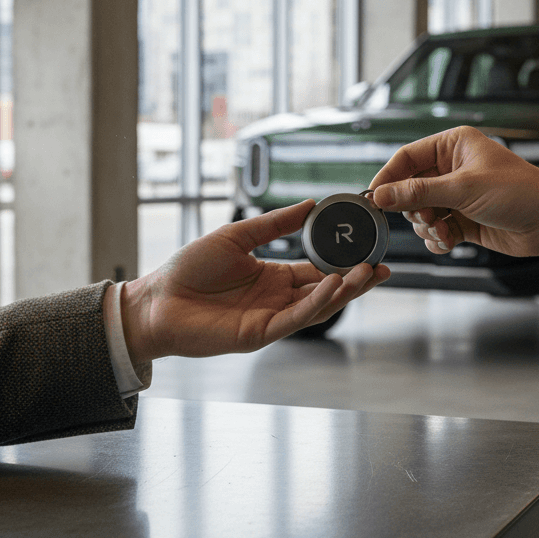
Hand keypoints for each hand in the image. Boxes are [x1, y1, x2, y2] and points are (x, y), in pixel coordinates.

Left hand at [119, 200, 389, 361]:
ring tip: (367, 274)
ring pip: (317, 307)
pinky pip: (295, 319)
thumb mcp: (237, 236)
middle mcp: (277, 299)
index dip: (345, 264)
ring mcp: (271, 318)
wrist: (156, 299)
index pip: (318, 270)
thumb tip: (309, 204)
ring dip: (343, 292)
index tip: (370, 252)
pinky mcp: (259, 333)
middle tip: (382, 266)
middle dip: (356, 281)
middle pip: (326, 291)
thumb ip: (274, 224)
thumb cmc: (189, 269)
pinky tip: (332, 286)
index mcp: (273, 277)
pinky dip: (316, 303)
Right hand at [368, 126, 538, 265]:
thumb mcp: (462, 189)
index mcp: (453, 146)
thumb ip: (418, 192)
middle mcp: (453, 168)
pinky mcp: (464, 220)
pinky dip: (438, 239)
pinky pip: (436, 230)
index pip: (407, 158)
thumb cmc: (519, 192)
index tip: (373, 199)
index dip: (388, 178)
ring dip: (427, 227)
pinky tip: (450, 242)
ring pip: (421, 213)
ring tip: (444, 232)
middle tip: (426, 219)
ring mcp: (458, 195)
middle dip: (413, 209)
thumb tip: (382, 196)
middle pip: (410, 189)